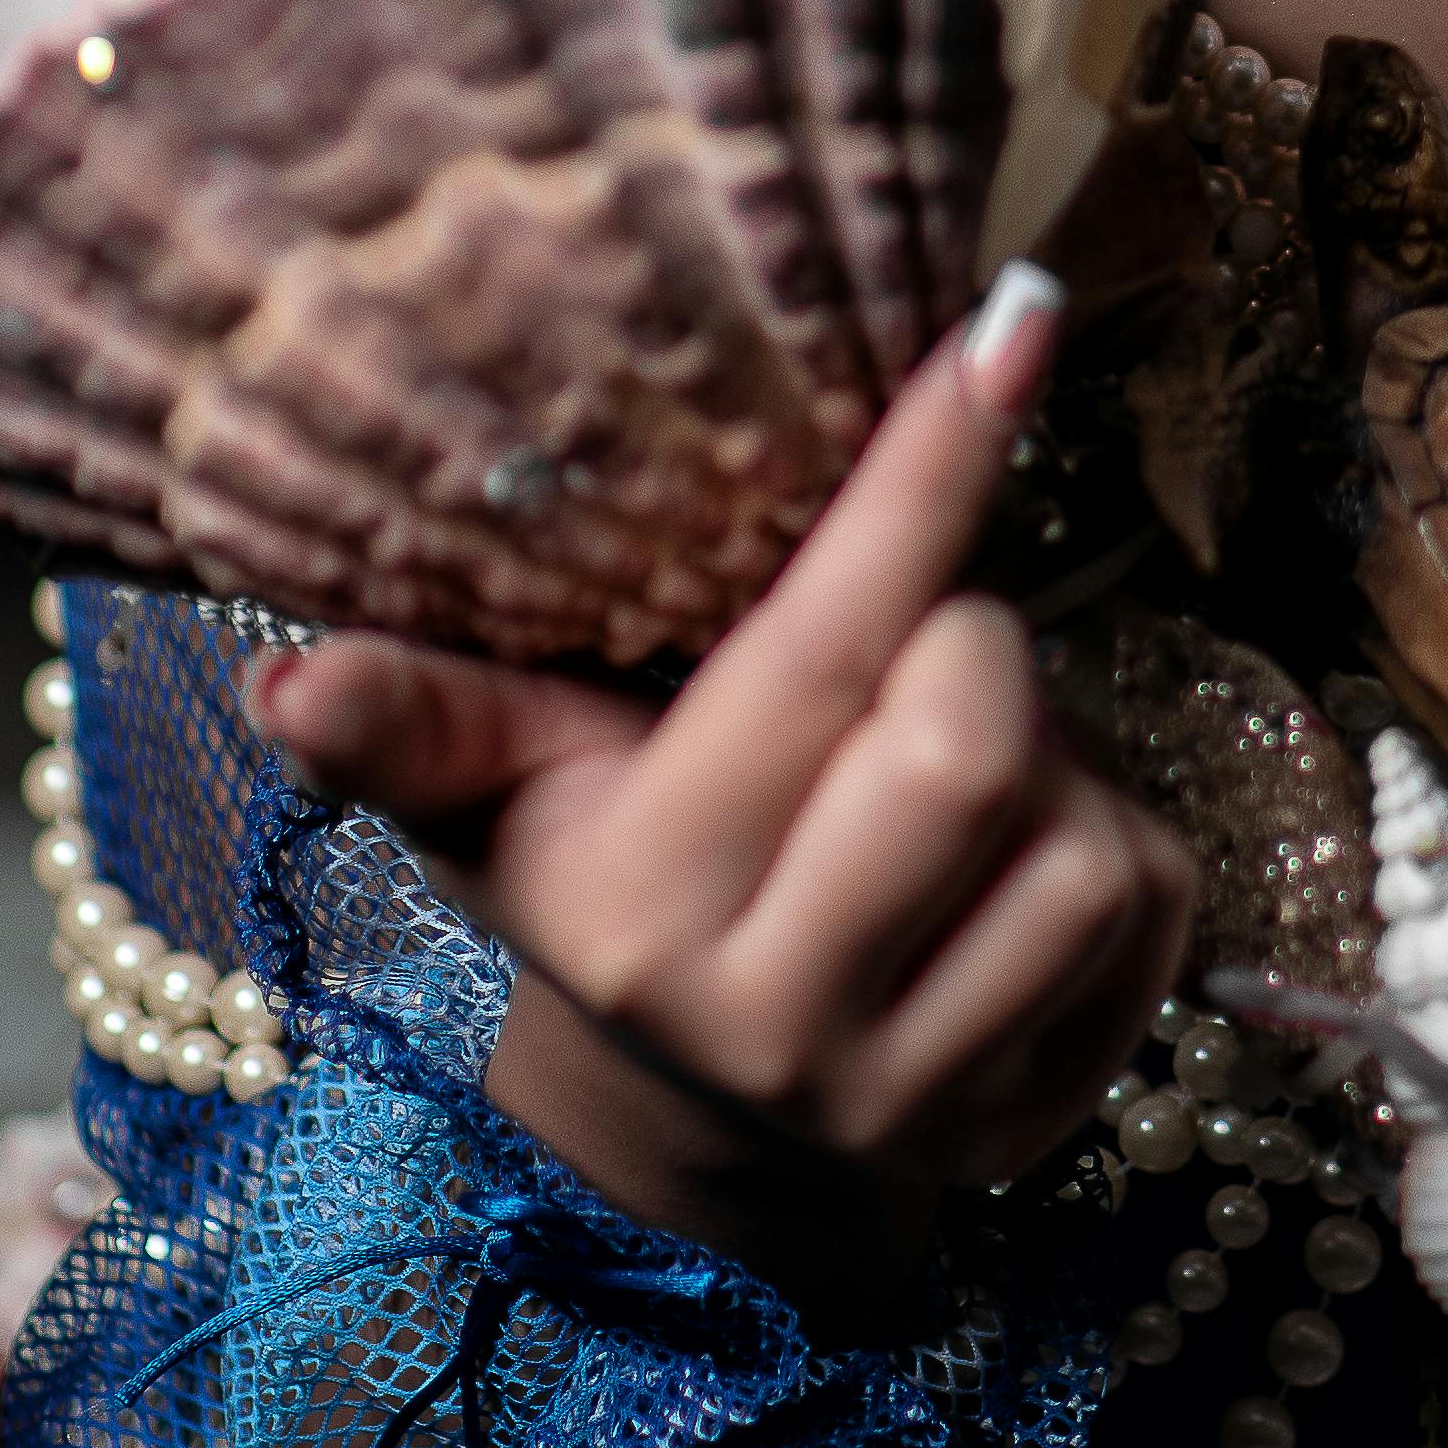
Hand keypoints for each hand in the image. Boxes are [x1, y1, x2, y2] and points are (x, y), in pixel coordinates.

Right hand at [242, 268, 1190, 1288]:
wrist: (699, 1126)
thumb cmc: (605, 874)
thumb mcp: (495, 794)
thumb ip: (410, 718)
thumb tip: (288, 677)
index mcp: (642, 912)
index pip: (825, 650)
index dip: (923, 474)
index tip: (1009, 322)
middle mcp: (776, 1025)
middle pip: (980, 737)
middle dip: (977, 642)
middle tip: (923, 641)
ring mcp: (916, 1096)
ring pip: (1087, 835)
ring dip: (1058, 759)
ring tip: (955, 758)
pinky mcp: (1042, 1121)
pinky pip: (1158, 911)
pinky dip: (1116, 839)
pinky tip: (1016, 852)